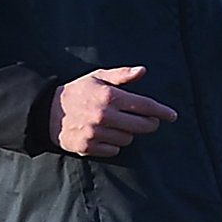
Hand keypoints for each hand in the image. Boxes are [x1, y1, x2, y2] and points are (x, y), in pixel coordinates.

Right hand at [49, 65, 177, 157]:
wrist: (48, 112)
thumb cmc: (78, 92)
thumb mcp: (98, 77)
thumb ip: (122, 75)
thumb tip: (143, 71)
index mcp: (109, 96)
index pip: (145, 106)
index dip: (162, 112)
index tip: (172, 116)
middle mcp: (104, 115)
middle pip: (142, 126)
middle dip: (149, 124)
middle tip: (148, 121)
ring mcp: (96, 133)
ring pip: (128, 139)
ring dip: (127, 133)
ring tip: (117, 125)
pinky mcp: (89, 147)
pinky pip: (114, 150)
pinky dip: (113, 144)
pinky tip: (105, 135)